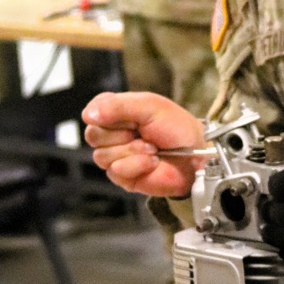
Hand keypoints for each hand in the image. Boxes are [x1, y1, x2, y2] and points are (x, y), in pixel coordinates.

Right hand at [82, 91, 204, 197]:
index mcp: (117, 113)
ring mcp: (117, 156)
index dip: (108, 115)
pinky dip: (138, 165)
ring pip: (102, 155)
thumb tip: (88, 115)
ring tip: (151, 148)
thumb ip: (117, 106)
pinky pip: (116, 171)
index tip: (130, 117)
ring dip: (132, 151)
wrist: (195, 155)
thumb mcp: (149, 106)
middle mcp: (114, 135)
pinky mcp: (123, 176)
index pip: (93, 111)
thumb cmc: (177, 128)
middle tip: (142, 132)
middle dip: (121, 134)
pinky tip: (152, 162)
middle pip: (93, 135)